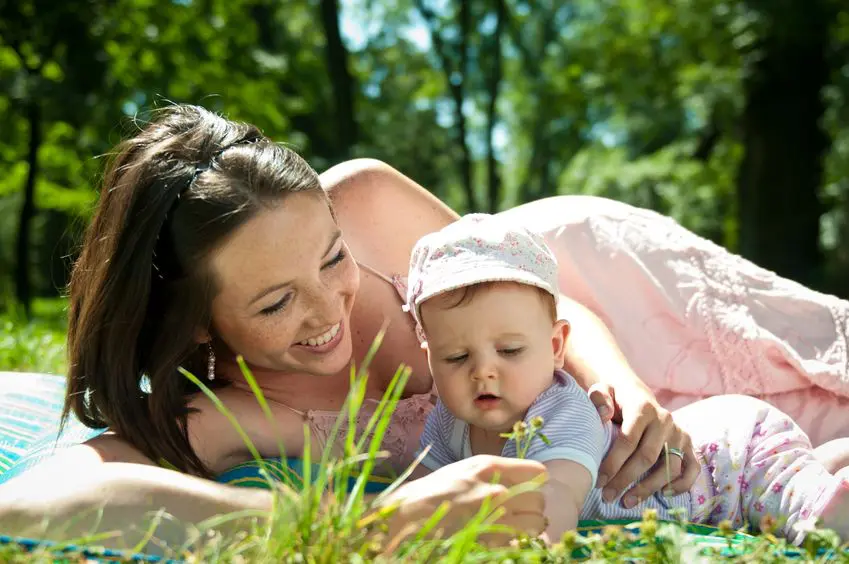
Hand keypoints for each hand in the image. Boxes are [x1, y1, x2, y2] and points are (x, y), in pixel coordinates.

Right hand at [378, 455, 546, 545]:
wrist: (407, 517)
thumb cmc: (433, 492)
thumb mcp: (464, 471)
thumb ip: (493, 473)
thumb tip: (518, 482)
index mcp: (489, 467)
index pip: (538, 472)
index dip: (535, 483)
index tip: (527, 489)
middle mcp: (496, 489)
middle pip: (539, 501)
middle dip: (532, 508)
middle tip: (518, 513)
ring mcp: (494, 517)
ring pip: (536, 524)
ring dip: (527, 527)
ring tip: (512, 527)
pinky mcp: (490, 540)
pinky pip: (519, 542)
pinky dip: (515, 542)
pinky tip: (499, 537)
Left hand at [588, 382, 698, 506]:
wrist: (636, 394)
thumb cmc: (615, 398)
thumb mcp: (602, 390)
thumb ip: (599, 398)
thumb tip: (604, 415)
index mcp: (643, 407)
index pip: (628, 440)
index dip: (613, 463)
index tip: (599, 481)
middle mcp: (665, 420)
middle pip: (647, 457)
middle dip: (625, 480)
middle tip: (607, 496)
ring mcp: (679, 433)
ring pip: (670, 467)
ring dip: (648, 489)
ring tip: (626, 502)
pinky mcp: (689, 444)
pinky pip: (692, 469)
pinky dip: (681, 485)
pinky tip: (662, 495)